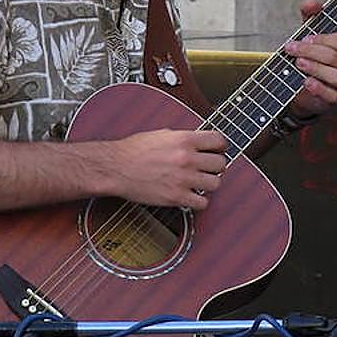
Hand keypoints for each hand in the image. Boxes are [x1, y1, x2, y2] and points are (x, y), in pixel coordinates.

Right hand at [106, 128, 227, 210]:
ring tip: (199, 183)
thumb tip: (199, 141)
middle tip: (207, 168)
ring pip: (215, 183)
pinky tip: (191, 196)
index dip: (220, 146)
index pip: (219, 140)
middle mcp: (187, 158)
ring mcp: (183, 178)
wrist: (115, 167)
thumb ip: (184, 138)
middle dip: (215, 166)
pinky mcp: (176, 197)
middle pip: (220, 163)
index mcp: (185, 139)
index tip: (217, 150)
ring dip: (209, 183)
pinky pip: (202, 203)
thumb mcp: (163, 134)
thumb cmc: (134, 150)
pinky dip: (199, 201)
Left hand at [285, 0, 336, 116]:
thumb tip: (310, 4)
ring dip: (315, 68)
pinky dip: (318, 88)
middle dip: (311, 51)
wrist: (305, 87)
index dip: (323, 38)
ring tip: (298, 63)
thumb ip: (311, 17)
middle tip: (292, 48)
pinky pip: (332, 95)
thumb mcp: (312, 36)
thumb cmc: (314, 58)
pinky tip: (305, 81)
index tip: (305, 36)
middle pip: (335, 57)